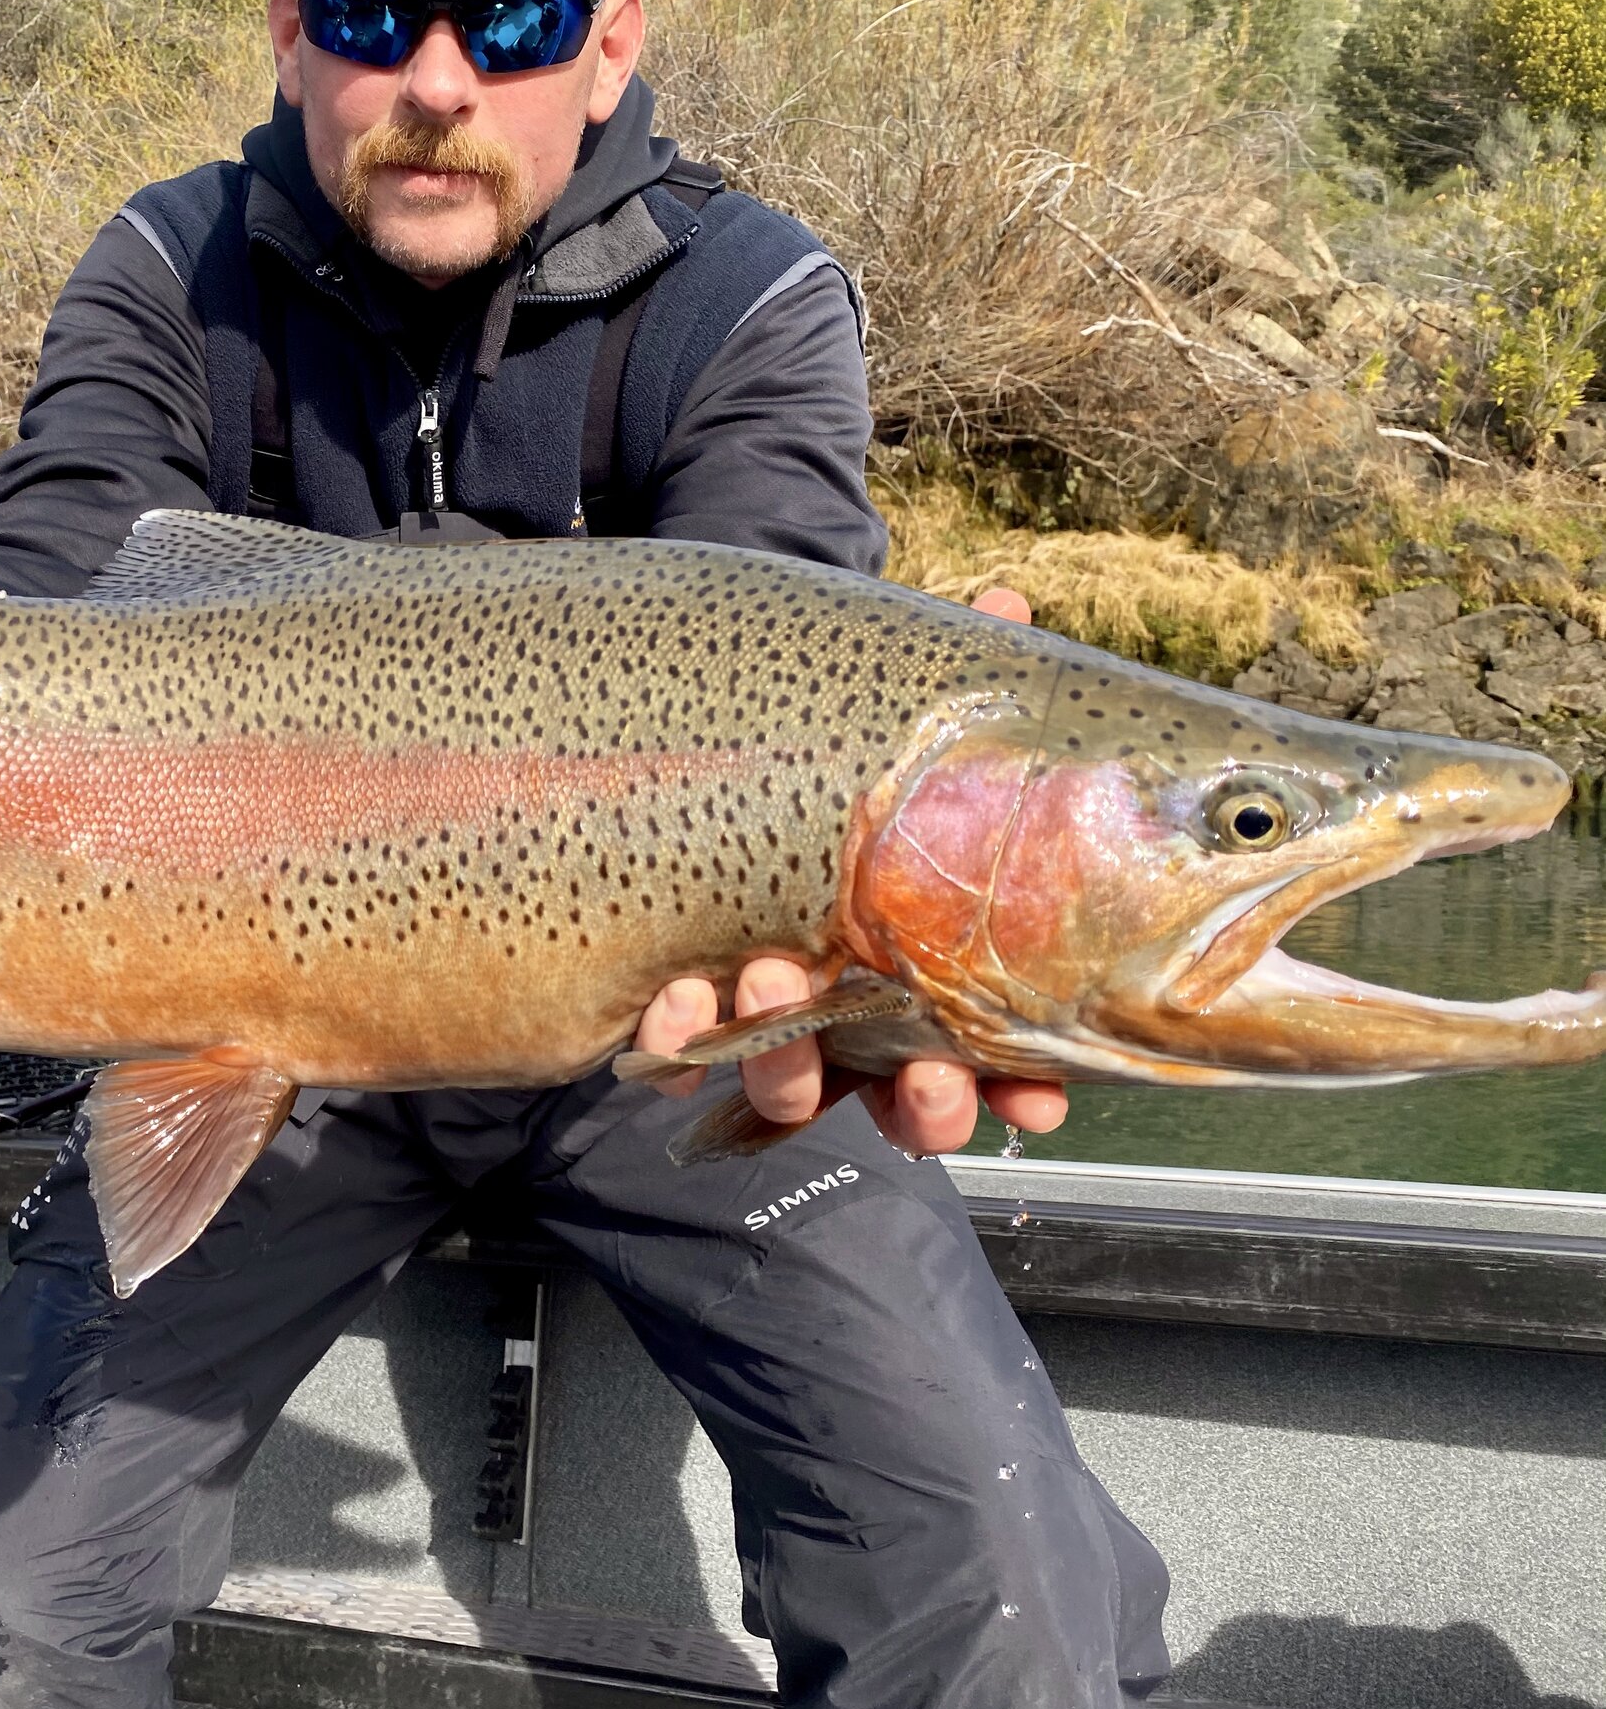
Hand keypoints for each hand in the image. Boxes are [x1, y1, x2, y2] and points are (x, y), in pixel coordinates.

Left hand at [630, 584, 1068, 1154]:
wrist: (701, 740)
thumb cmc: (827, 746)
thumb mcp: (890, 715)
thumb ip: (952, 678)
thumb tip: (1008, 605)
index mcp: (931, 961)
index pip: (993, 1051)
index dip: (1018, 1091)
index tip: (1034, 1103)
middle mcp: (855, 1007)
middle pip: (902, 1096)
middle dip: (919, 1103)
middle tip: (921, 1075)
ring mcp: (766, 1018)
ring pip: (791, 1087)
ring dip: (792, 1064)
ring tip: (773, 986)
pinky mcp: (679, 1013)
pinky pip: (678, 1056)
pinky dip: (679, 1039)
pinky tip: (673, 1003)